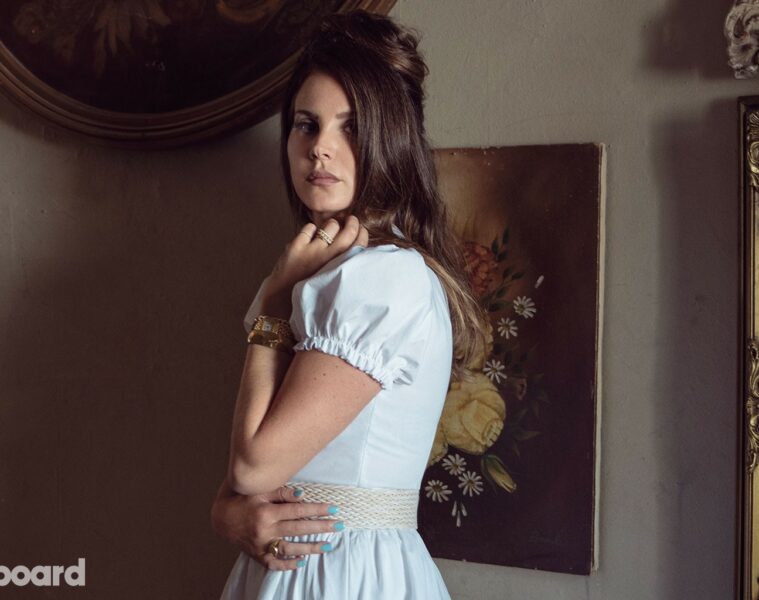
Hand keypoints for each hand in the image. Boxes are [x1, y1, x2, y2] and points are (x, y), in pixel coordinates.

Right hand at [211, 480, 340, 570]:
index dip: (317, 510)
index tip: (334, 509)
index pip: (298, 511)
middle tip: (339, 526)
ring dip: (311, 548)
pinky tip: (301, 561)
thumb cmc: (243, 500)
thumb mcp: (260, 491)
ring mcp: (261, 545)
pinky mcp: (257, 555)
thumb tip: (303, 495)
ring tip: (328, 546)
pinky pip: (275, 563)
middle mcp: (265, 530)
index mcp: (267, 512)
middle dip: (321, 528)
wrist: (221, 518)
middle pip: (299, 529)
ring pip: (290, 548)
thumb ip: (282, 492)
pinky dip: (288, 564)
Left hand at [263, 215, 368, 312]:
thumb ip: (344, 266)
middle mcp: (329, 258)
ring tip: (330, 229)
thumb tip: (355, 247)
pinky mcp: (297, 246)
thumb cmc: (312, 291)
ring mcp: (313, 251)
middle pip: (349, 231)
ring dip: (332, 225)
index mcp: (341, 268)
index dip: (362, 233)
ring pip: (331, 225)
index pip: (359, 243)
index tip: (361, 229)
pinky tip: (311, 235)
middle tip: (350, 220)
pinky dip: (312, 229)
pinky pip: (310, 228)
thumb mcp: (334, 281)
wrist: (284, 299)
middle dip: (352, 222)